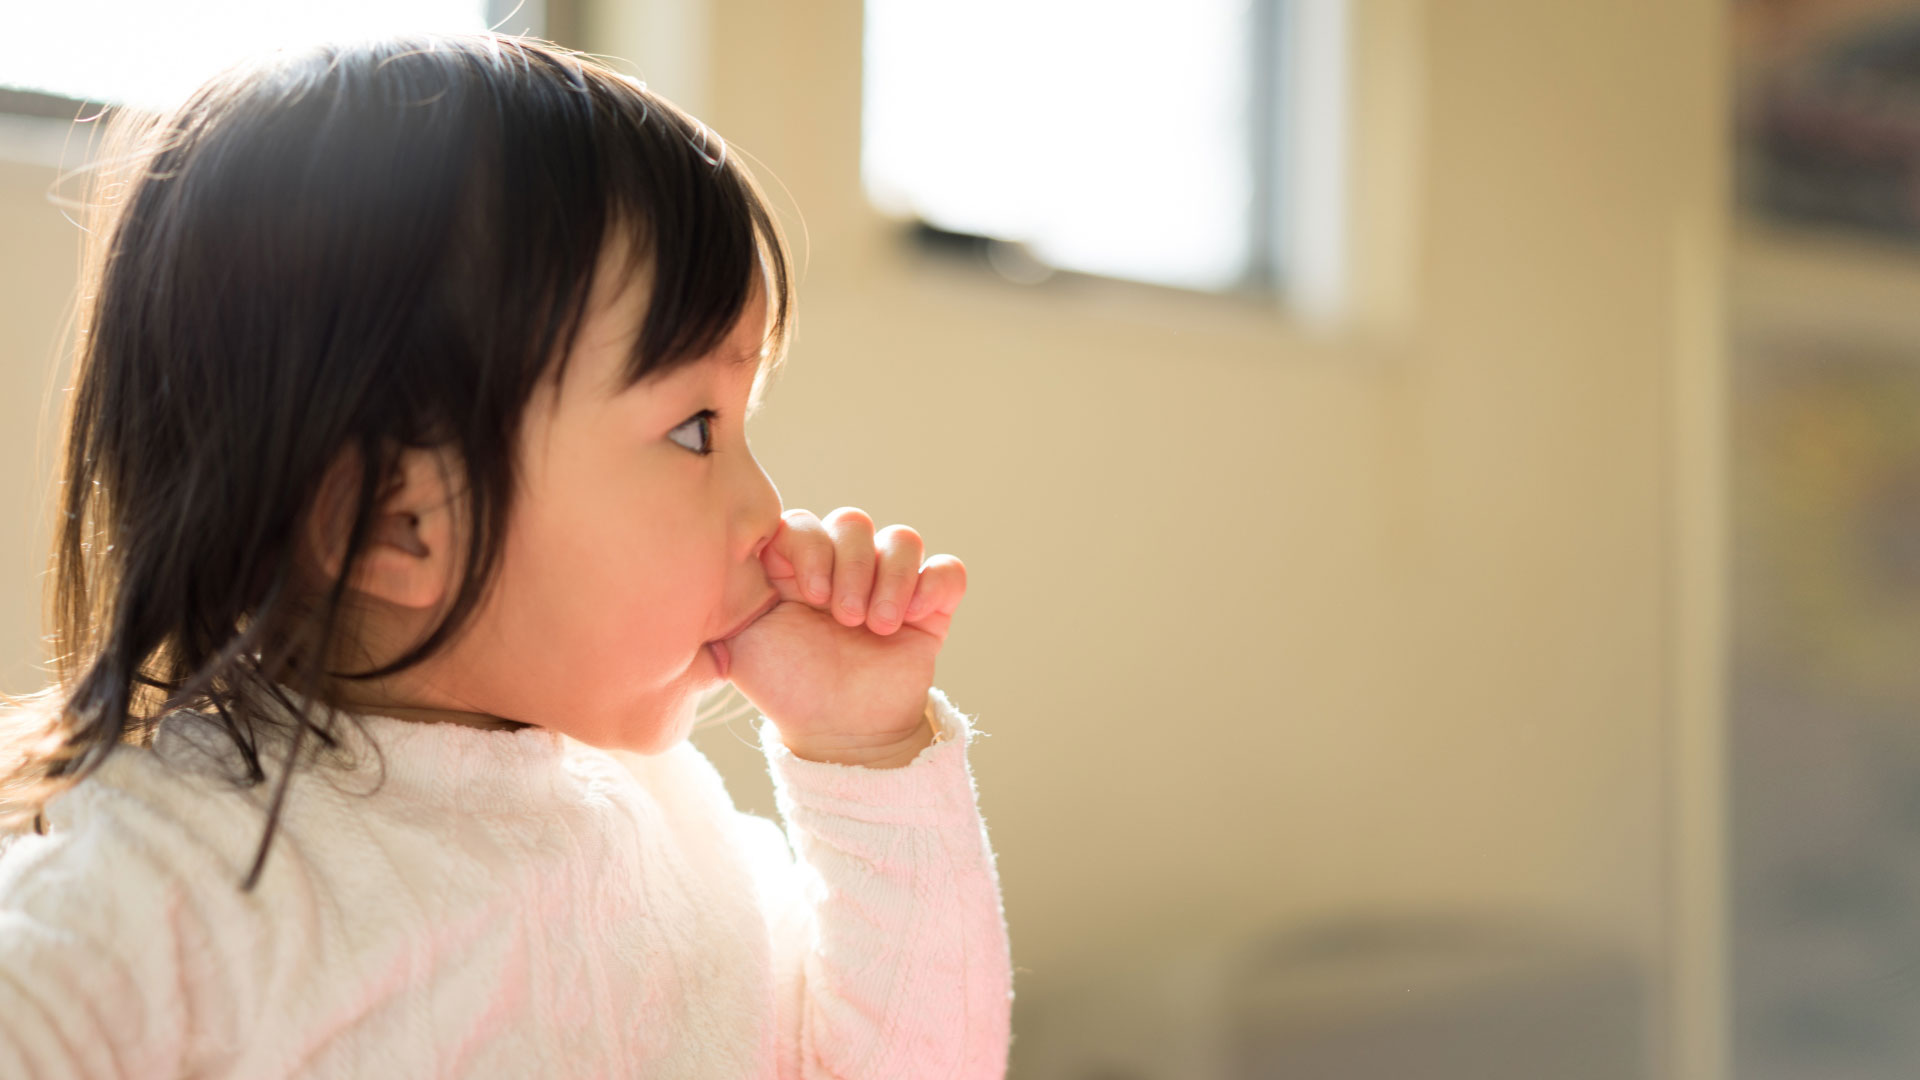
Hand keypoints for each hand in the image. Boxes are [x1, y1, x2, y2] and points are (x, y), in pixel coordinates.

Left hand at [724, 507, 966, 767]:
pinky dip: (934, 586)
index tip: (808, 594)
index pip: (803, 522)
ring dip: (890, 579)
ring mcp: (888, 583)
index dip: (810, 547)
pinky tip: (914, 617)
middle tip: (845, 617)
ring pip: (902, 539)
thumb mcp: (739, 646)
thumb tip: (700, 570)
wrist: (838, 732)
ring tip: (877, 628)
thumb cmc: (786, 688)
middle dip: (850, 567)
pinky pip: (946, 571)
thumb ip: (721, 603)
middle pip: (853, 522)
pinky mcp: (929, 606)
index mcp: (796, 565)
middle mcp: (842, 566)